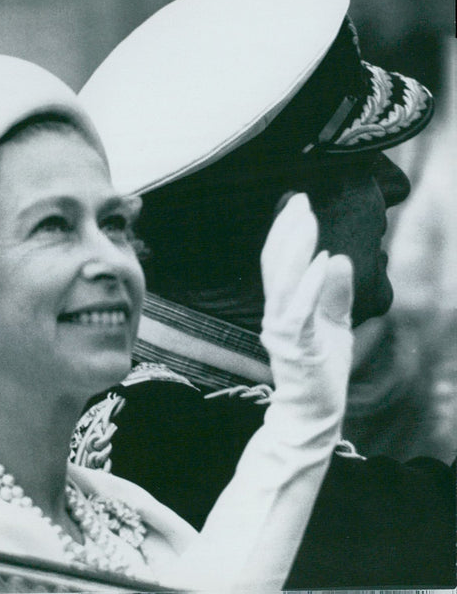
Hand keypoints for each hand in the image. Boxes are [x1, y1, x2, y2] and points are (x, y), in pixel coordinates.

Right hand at [260, 193, 353, 421]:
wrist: (312, 413)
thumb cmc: (321, 370)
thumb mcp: (335, 325)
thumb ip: (334, 294)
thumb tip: (336, 257)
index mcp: (282, 307)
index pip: (278, 263)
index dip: (284, 232)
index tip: (296, 202)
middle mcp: (275, 315)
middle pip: (275, 266)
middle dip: (287, 230)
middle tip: (300, 199)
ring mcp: (282, 331)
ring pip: (283, 282)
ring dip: (296, 248)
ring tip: (307, 219)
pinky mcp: (296, 347)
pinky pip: (302, 311)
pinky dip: (312, 284)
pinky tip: (323, 260)